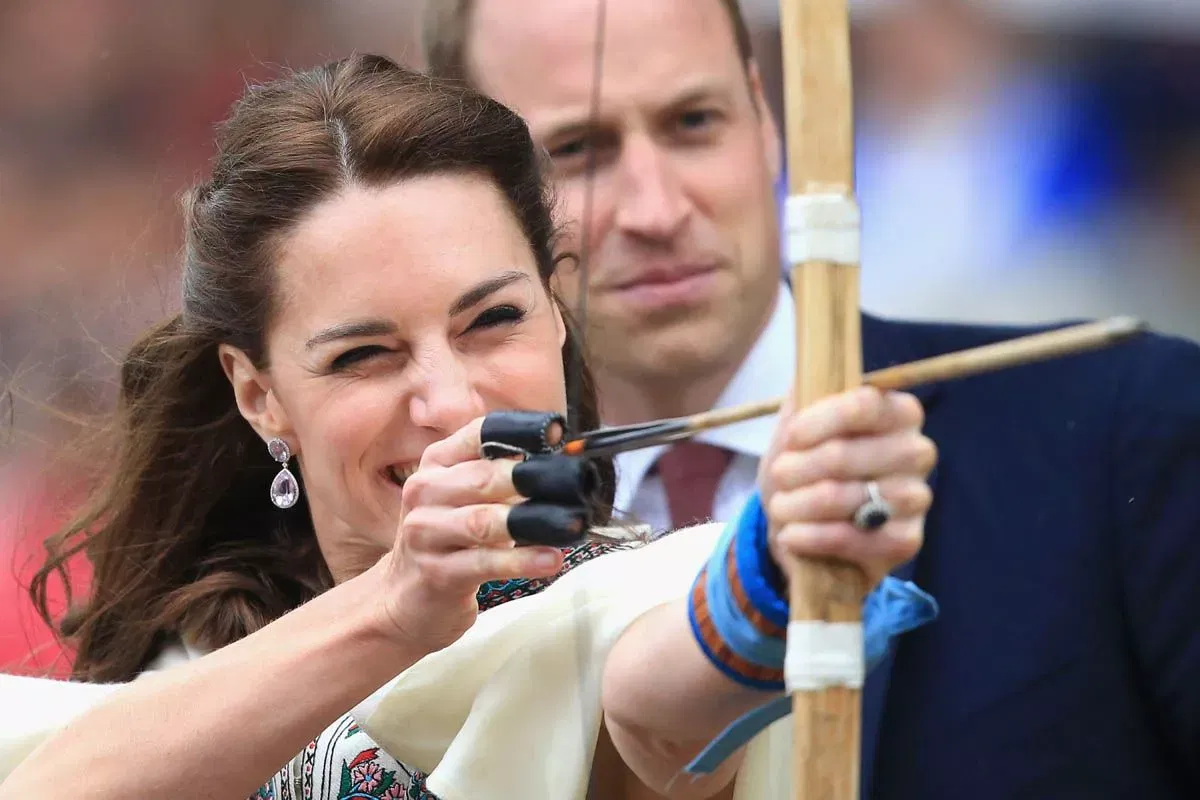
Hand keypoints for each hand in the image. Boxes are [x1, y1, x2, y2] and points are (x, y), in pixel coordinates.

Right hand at [375, 418, 566, 652]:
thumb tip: (561, 462)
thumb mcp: (467, 497)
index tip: (557, 432)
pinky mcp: (436, 573)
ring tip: (572, 524)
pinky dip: (520, 561)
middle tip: (577, 483)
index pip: (480, 433)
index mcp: (437, 462)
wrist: (405, 599)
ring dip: (532, 521)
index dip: (520, 430)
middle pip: (484, 477)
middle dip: (532, 479)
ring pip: (483, 521)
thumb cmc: (450, 540)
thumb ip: (503, 474)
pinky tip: (550, 560)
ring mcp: (426, 533)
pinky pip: (484, 563)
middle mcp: (425, 490)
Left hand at [759, 386, 935, 587]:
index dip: (818, 421)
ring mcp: (916, 497)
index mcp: (898, 412)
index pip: (862, 405)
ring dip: (797, 504)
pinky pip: (852, 537)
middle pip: (843, 454)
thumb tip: (811, 359)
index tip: (791, 437)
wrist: (806, 526)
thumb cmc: (805, 467)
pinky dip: (811, 537)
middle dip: (795, 468)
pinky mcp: (907, 539)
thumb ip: (805, 391)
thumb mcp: (798, 426)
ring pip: (843, 497)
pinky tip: (791, 534)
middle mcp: (916, 451)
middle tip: (779, 475)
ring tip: (781, 506)